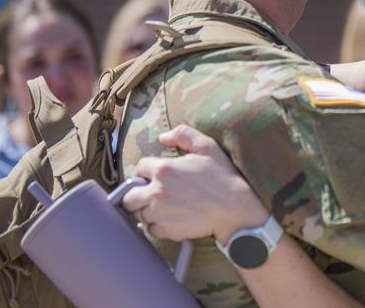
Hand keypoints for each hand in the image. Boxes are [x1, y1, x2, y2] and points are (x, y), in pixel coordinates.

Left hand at [121, 124, 268, 242]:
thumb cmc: (223, 176)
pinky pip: (151, 229)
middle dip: (137, 193)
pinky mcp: (166, 230)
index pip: (140, 167)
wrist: (236, 208)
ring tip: (164, 207)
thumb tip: (163, 137)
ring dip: (147, 210)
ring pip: (138, 213)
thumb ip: (183, 135)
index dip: (148, 170)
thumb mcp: (207, 146)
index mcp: (164, 169)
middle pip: (128, 196)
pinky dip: (158, 225)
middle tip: (152, 193)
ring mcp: (160, 213)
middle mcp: (156, 192)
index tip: (157, 175)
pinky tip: (172, 219)